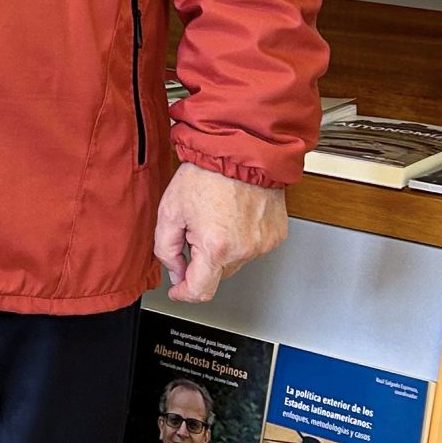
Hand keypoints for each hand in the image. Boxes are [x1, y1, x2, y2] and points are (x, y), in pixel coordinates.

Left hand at [152, 162, 286, 303]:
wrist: (241, 149)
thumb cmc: (207, 173)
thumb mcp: (170, 210)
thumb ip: (166, 249)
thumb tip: (176, 271)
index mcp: (216, 247)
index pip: (200, 291)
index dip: (184, 293)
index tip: (178, 290)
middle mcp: (244, 249)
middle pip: (217, 274)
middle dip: (203, 259)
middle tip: (196, 227)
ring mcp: (263, 243)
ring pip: (236, 260)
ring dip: (223, 248)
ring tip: (217, 215)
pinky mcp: (276, 235)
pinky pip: (253, 246)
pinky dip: (241, 237)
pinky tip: (234, 214)